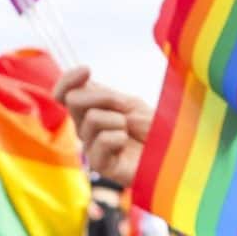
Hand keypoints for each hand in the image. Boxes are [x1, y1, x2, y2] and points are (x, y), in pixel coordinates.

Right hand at [53, 66, 150, 187]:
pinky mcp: (100, 165)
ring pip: (91, 119)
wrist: (172, 153)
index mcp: (91, 111)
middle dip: (104, 97)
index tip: (87, 70)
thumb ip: (101, 95)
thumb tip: (81, 83)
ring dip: (117, 120)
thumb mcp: (129, 103)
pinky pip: (101, 140)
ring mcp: (91, 147)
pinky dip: (118, 137)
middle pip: (73, 101)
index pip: (64, 94)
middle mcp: (86, 128)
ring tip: (129, 131)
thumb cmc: (153, 129)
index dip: (68, 80)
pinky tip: (126, 144)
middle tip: (125, 107)